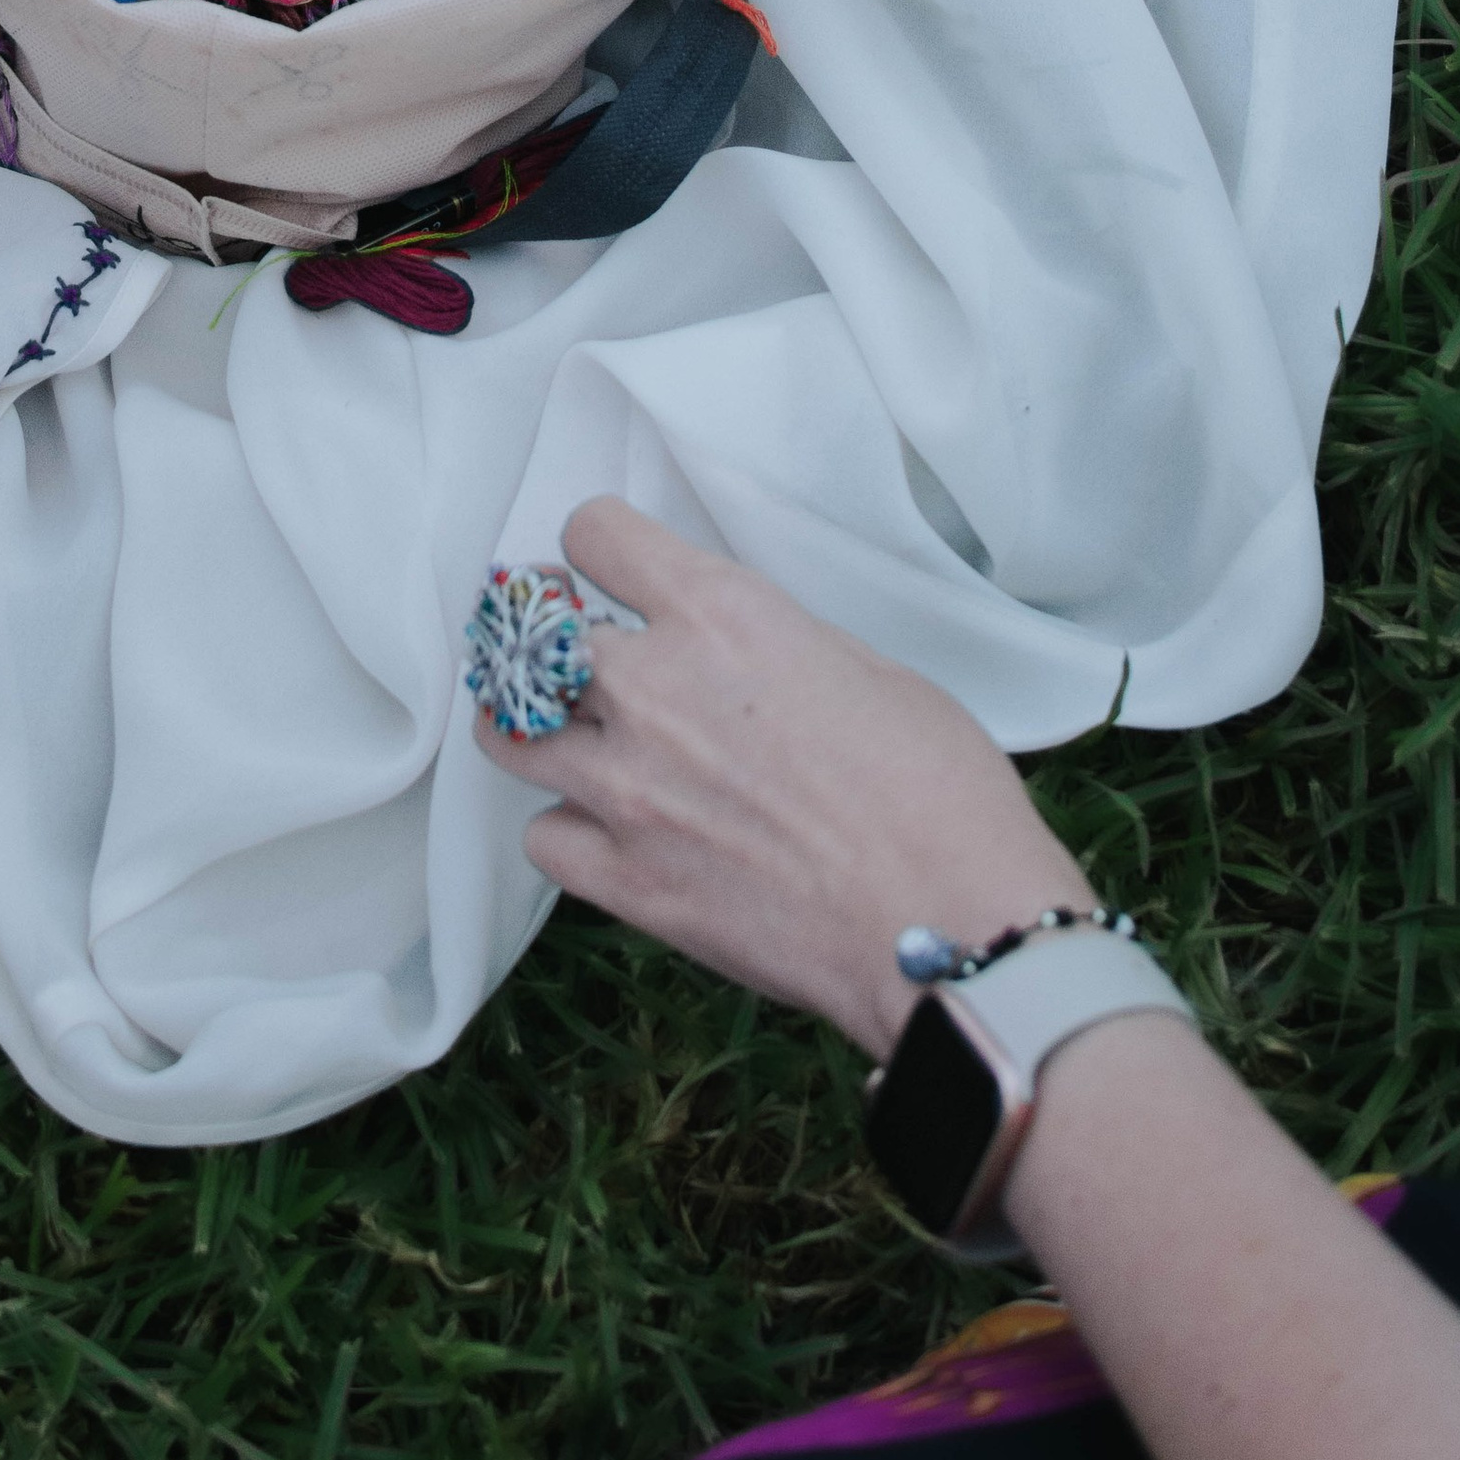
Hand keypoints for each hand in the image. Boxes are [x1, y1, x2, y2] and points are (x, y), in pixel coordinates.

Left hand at [478, 499, 1092, 1060]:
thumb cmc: (938, 791)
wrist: (953, 923)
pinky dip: (569, 830)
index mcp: (719, 613)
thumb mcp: (867, 668)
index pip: (594, 536)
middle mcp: (651, 688)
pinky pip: (545, 837)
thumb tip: (735, 655)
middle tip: (582, 660)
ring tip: (567, 737)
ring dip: (531, 727)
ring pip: (506, 734)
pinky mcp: (626, 879)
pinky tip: (611, 833)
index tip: (610, 571)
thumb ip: (773, 643)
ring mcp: (626, 787)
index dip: (600, 548)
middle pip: (532, 636)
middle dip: (551, 641)